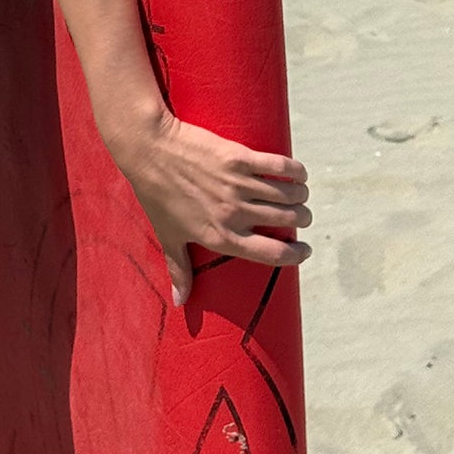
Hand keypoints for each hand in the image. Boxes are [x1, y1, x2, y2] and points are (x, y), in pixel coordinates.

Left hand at [106, 109, 311, 306]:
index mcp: (222, 237)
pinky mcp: (238, 158)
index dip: (296, 255)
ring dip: (300, 195)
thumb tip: (179, 303)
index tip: (304, 249)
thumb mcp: (168, 236)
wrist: (148, 150)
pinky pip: (279, 166)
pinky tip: (298, 173)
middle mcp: (234, 214)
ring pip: (288, 194)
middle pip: (287, 220)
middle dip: (301, 219)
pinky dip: (295, 170)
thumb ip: (179, 269)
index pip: (273, 254)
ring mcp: (237, 185)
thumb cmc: (156, 194)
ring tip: (299, 194)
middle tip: (301, 215)